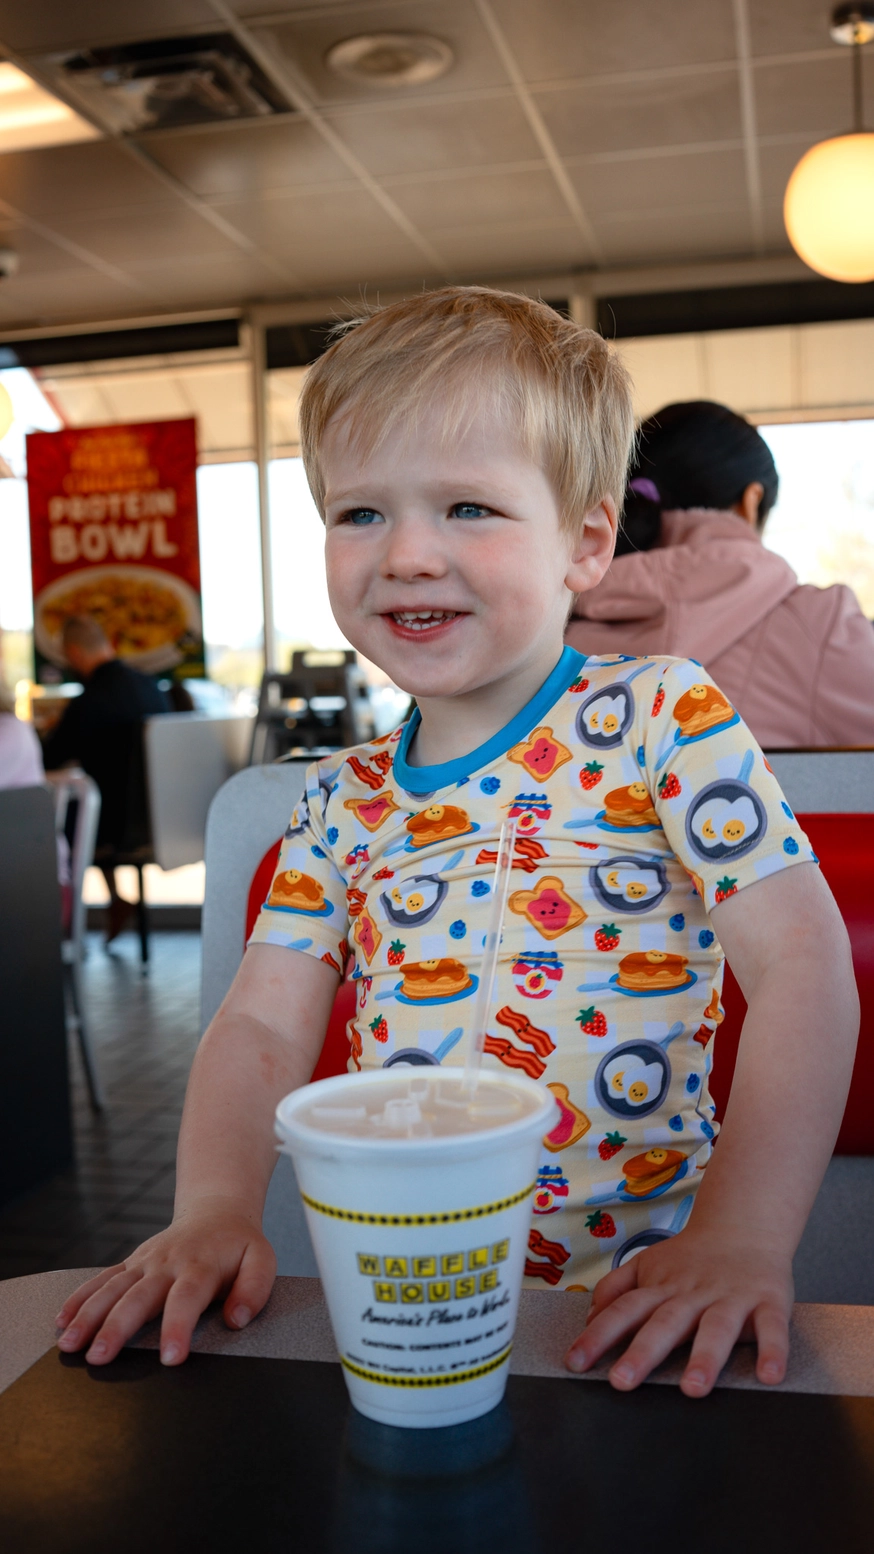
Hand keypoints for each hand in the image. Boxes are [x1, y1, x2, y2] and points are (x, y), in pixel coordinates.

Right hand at [54, 1196, 275, 1366]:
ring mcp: (145, 1262)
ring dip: (88, 1316)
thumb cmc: (239, 1244)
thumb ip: (254, 1289)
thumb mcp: (262, 1259)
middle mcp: (167, 1263)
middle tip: (99, 1357)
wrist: (217, 1211)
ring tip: (69, 1344)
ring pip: (112, 1289)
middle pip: (138, 1297)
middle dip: (117, 1328)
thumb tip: (237, 1319)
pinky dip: (80, 1298)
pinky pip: (102, 1279)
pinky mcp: (131, 1263)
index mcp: (200, 1266)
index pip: (186, 1299)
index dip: (178, 1327)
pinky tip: (62, 1320)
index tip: (171, 1357)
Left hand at [564, 1228, 792, 1396]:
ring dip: (705, 1357)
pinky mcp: (768, 1301)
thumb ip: (617, 1288)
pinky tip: (769, 1375)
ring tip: (693, 1389)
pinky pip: (773, 1327)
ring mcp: (732, 1297)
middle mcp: (693, 1293)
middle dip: (643, 1352)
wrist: (745, 1224)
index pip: (624, 1311)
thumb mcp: (648, 1265)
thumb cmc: (692, 1257)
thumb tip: (589, 1316)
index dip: (597, 1335)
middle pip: (665, 1322)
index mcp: (662, 1287)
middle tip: (621, 1381)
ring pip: (717, 1327)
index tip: (574, 1363)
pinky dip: (773, 1349)